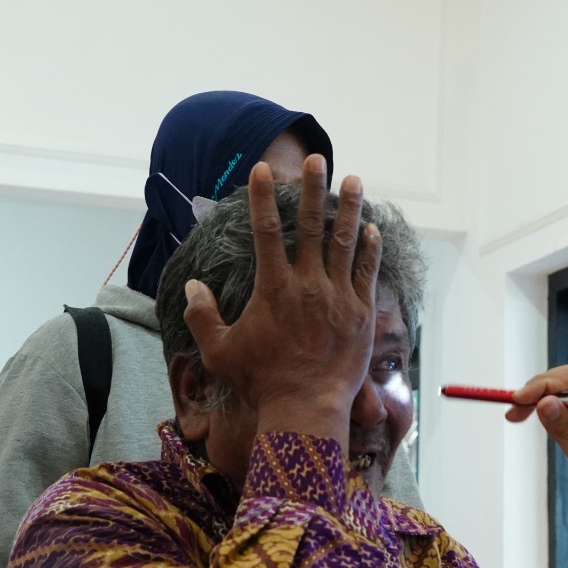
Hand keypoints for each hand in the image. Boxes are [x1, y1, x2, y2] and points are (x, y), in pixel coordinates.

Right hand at [182, 156, 379, 441]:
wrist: (305, 408)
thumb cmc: (260, 381)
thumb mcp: (219, 350)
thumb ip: (203, 316)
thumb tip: (194, 287)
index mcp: (273, 288)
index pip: (266, 231)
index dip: (263, 198)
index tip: (263, 170)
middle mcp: (308, 284)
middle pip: (312, 226)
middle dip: (313, 189)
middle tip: (318, 160)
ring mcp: (338, 297)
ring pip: (346, 242)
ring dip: (350, 209)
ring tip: (354, 180)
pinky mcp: (361, 313)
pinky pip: (367, 273)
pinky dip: (370, 249)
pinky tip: (372, 229)